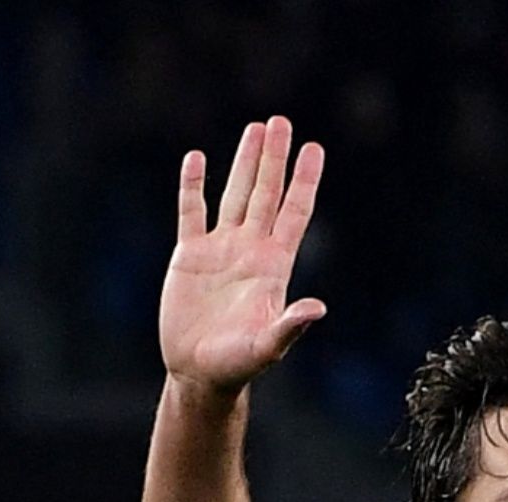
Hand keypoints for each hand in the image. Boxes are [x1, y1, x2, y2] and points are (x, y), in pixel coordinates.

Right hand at [160, 116, 326, 393]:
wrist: (199, 373)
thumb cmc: (238, 365)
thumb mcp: (267, 346)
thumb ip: (290, 326)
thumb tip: (318, 309)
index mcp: (273, 265)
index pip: (294, 213)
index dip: (304, 181)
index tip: (314, 149)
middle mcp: (250, 250)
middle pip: (266, 193)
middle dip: (274, 159)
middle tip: (281, 122)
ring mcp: (220, 250)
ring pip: (234, 195)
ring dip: (244, 163)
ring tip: (255, 128)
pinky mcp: (189, 256)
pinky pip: (191, 212)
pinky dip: (191, 186)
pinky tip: (195, 158)